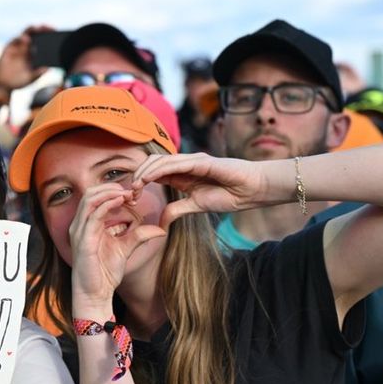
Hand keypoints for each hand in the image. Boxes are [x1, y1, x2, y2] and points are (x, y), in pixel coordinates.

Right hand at [0, 25, 51, 91]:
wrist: (3, 84)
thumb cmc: (19, 81)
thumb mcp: (31, 78)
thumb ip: (38, 73)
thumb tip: (48, 69)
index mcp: (35, 54)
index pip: (44, 41)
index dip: (49, 35)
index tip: (56, 32)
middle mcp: (28, 48)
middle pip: (36, 34)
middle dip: (42, 29)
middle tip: (48, 28)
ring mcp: (18, 47)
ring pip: (26, 34)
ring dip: (32, 29)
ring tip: (38, 28)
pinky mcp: (9, 47)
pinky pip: (15, 39)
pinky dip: (20, 37)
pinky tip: (26, 39)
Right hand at [68, 183, 164, 317]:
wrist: (95, 294)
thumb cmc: (105, 273)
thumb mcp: (126, 249)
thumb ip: (139, 236)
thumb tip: (159, 230)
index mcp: (87, 225)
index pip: (95, 197)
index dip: (113, 191)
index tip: (133, 195)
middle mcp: (80, 225)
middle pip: (90, 193)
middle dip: (111, 187)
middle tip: (131, 191)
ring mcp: (79, 231)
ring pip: (90, 199)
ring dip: (109, 192)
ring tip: (127, 194)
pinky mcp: (83, 240)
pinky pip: (93, 215)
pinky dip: (107, 204)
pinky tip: (121, 202)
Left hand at [129, 153, 264, 227]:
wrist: (252, 190)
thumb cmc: (229, 195)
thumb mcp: (196, 206)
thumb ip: (177, 210)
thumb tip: (159, 222)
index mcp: (180, 175)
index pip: (153, 173)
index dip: (139, 183)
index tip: (131, 198)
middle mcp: (183, 165)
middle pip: (151, 164)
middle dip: (137, 176)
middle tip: (130, 193)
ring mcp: (191, 160)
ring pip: (159, 161)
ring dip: (143, 173)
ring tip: (135, 187)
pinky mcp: (200, 161)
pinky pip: (174, 163)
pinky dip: (158, 170)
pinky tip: (147, 179)